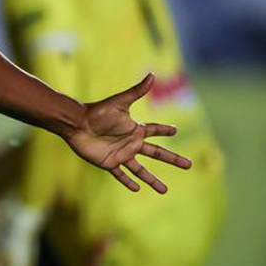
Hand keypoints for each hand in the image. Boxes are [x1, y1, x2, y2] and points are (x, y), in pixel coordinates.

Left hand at [64, 73, 190, 192]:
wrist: (77, 124)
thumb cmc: (97, 112)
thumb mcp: (120, 102)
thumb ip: (137, 91)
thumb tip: (153, 74)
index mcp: (135, 129)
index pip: (155, 130)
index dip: (164, 130)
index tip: (176, 130)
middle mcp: (130, 143)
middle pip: (157, 153)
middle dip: (173, 159)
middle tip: (189, 165)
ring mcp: (121, 154)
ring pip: (141, 170)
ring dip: (152, 180)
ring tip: (165, 190)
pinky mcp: (109, 163)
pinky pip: (120, 175)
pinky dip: (128, 182)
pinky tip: (136, 189)